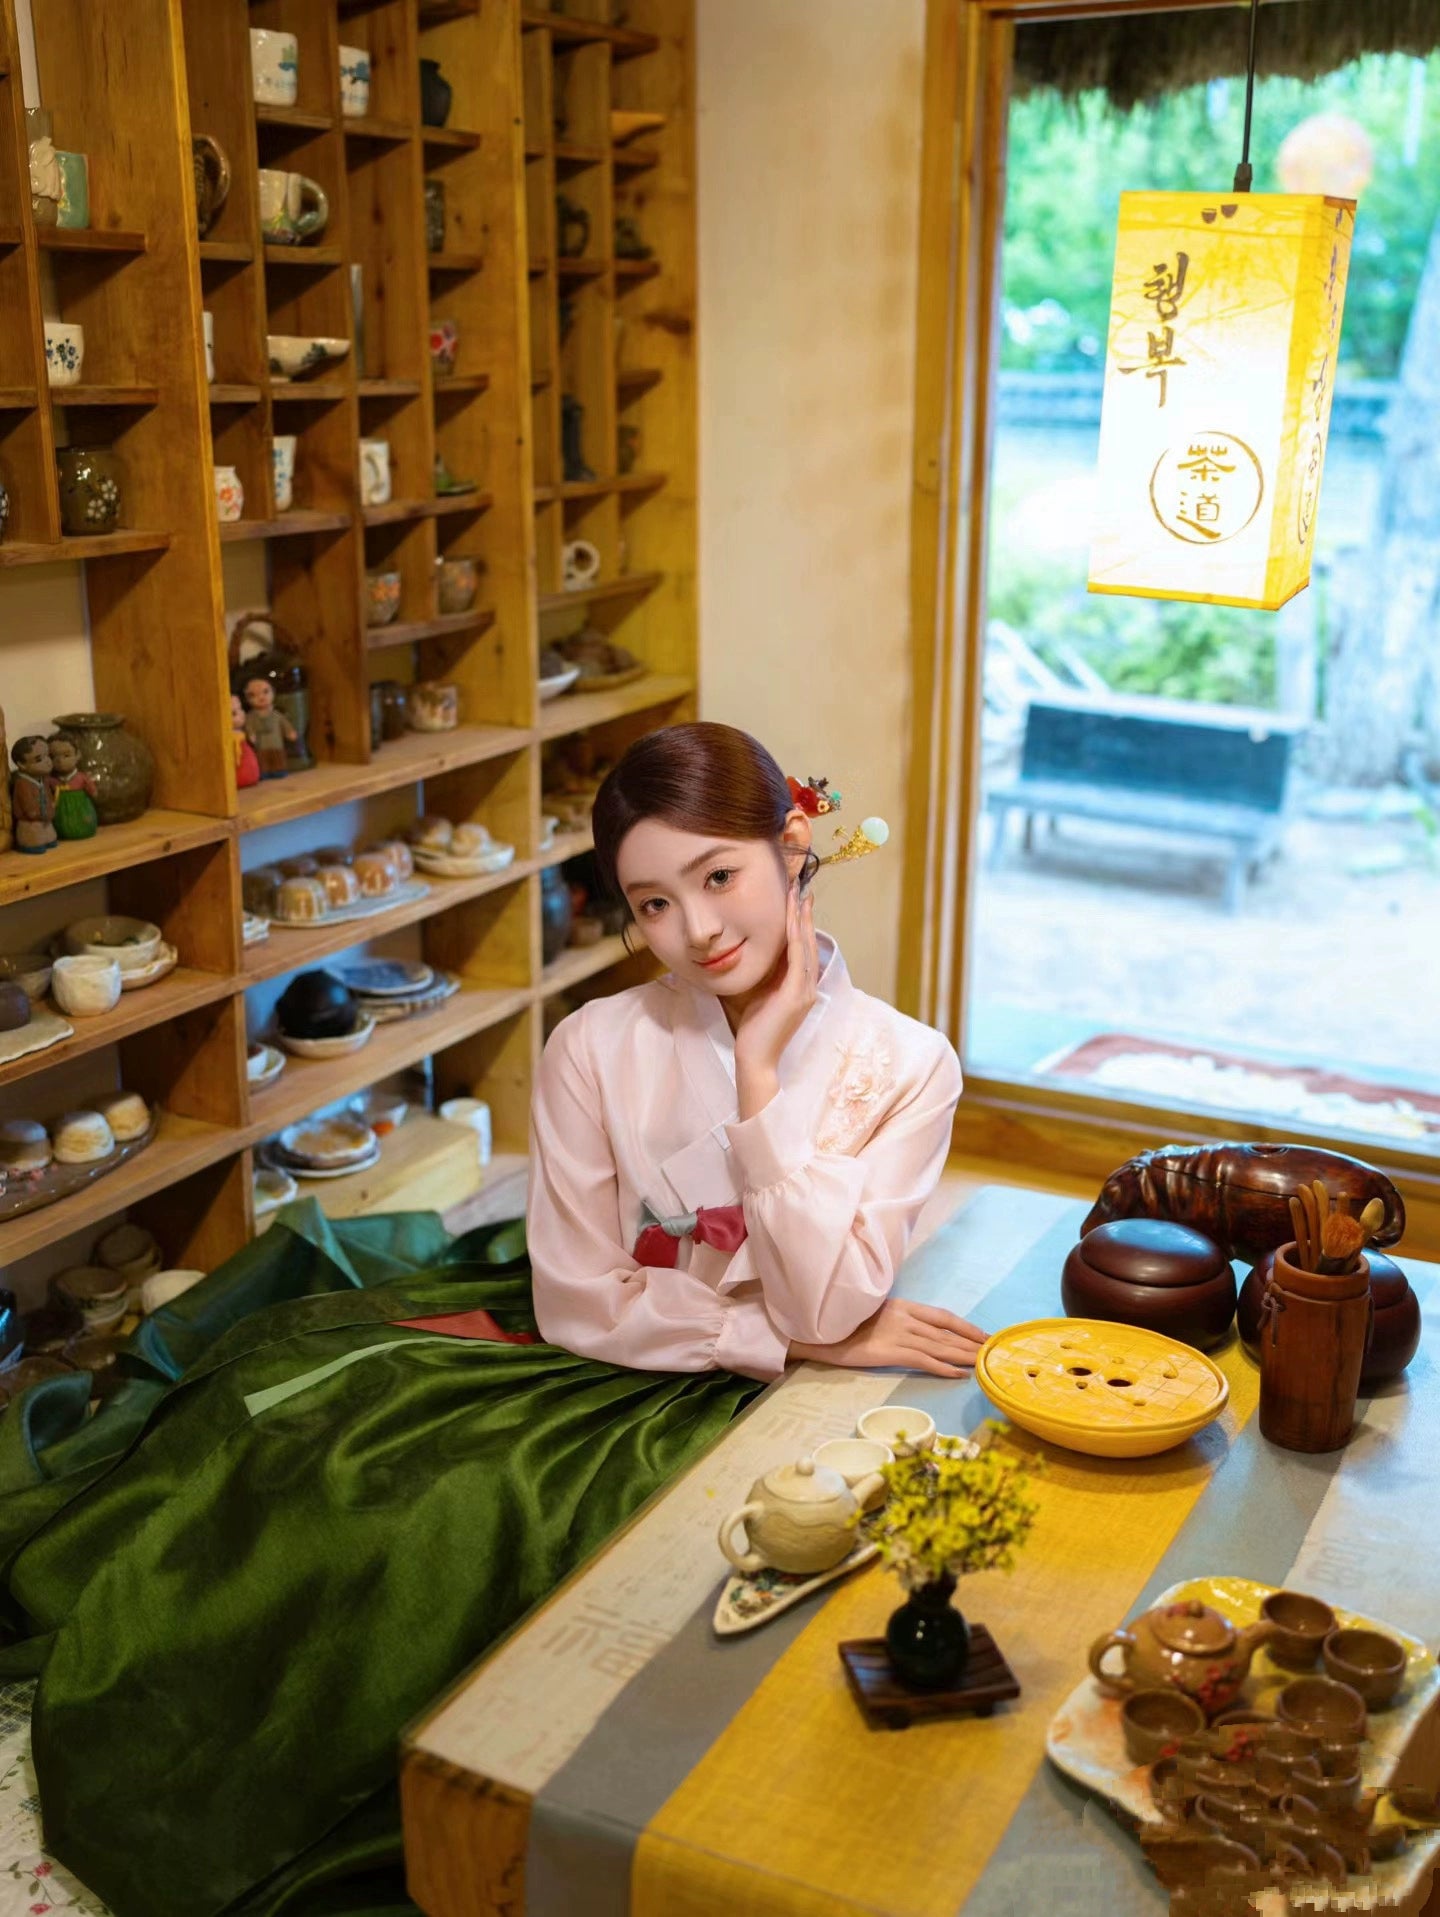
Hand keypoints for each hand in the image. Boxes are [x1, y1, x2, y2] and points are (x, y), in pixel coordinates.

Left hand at [733, 888, 818, 1093]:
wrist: (755, 1059)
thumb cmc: (754, 1030)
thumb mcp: (761, 994)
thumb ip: (768, 975)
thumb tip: (762, 952)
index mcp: (801, 987)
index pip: (802, 948)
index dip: (801, 922)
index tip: (797, 899)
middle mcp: (808, 987)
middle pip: (807, 942)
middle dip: (804, 913)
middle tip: (801, 887)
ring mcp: (805, 991)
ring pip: (804, 946)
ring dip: (801, 918)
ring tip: (798, 894)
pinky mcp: (796, 995)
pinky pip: (797, 958)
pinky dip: (795, 936)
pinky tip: (792, 918)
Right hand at [789, 1298, 986, 1377]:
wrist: (817, 1329)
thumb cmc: (842, 1322)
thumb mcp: (874, 1314)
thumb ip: (897, 1320)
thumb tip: (917, 1331)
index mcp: (902, 1305)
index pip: (943, 1316)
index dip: (966, 1326)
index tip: (984, 1335)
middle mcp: (904, 1318)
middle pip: (946, 1333)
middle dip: (972, 1344)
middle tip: (994, 1354)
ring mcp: (897, 1335)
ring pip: (940, 1347)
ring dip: (965, 1356)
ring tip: (984, 1365)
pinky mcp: (888, 1352)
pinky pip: (923, 1360)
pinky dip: (944, 1368)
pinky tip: (959, 1374)